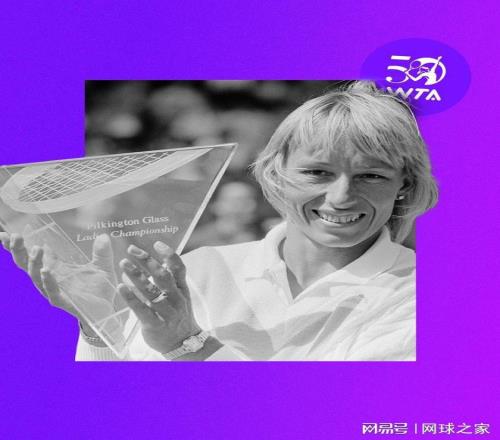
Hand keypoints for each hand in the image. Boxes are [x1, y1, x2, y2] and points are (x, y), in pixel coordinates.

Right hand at [0, 231, 122, 342]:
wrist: (106, 311)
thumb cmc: (99, 288)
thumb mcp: (103, 266)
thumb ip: (102, 252)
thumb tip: (104, 236)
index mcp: (55, 267)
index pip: (31, 254)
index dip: (17, 245)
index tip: (6, 233)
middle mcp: (50, 278)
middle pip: (26, 264)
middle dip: (18, 250)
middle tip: (15, 236)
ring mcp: (54, 290)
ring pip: (36, 276)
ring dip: (34, 263)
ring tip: (37, 249)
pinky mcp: (62, 301)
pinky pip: (51, 291)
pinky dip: (48, 280)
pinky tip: (46, 270)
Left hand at [118, 241, 201, 354]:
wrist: (183, 344)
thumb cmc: (176, 315)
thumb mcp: (178, 295)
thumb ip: (167, 278)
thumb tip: (148, 260)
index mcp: (181, 289)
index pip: (179, 268)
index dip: (169, 255)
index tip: (157, 243)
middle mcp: (175, 299)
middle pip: (163, 276)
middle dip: (147, 261)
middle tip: (132, 249)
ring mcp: (166, 312)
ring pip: (151, 291)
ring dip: (136, 276)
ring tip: (123, 263)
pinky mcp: (155, 325)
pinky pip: (142, 310)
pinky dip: (131, 298)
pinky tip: (121, 287)